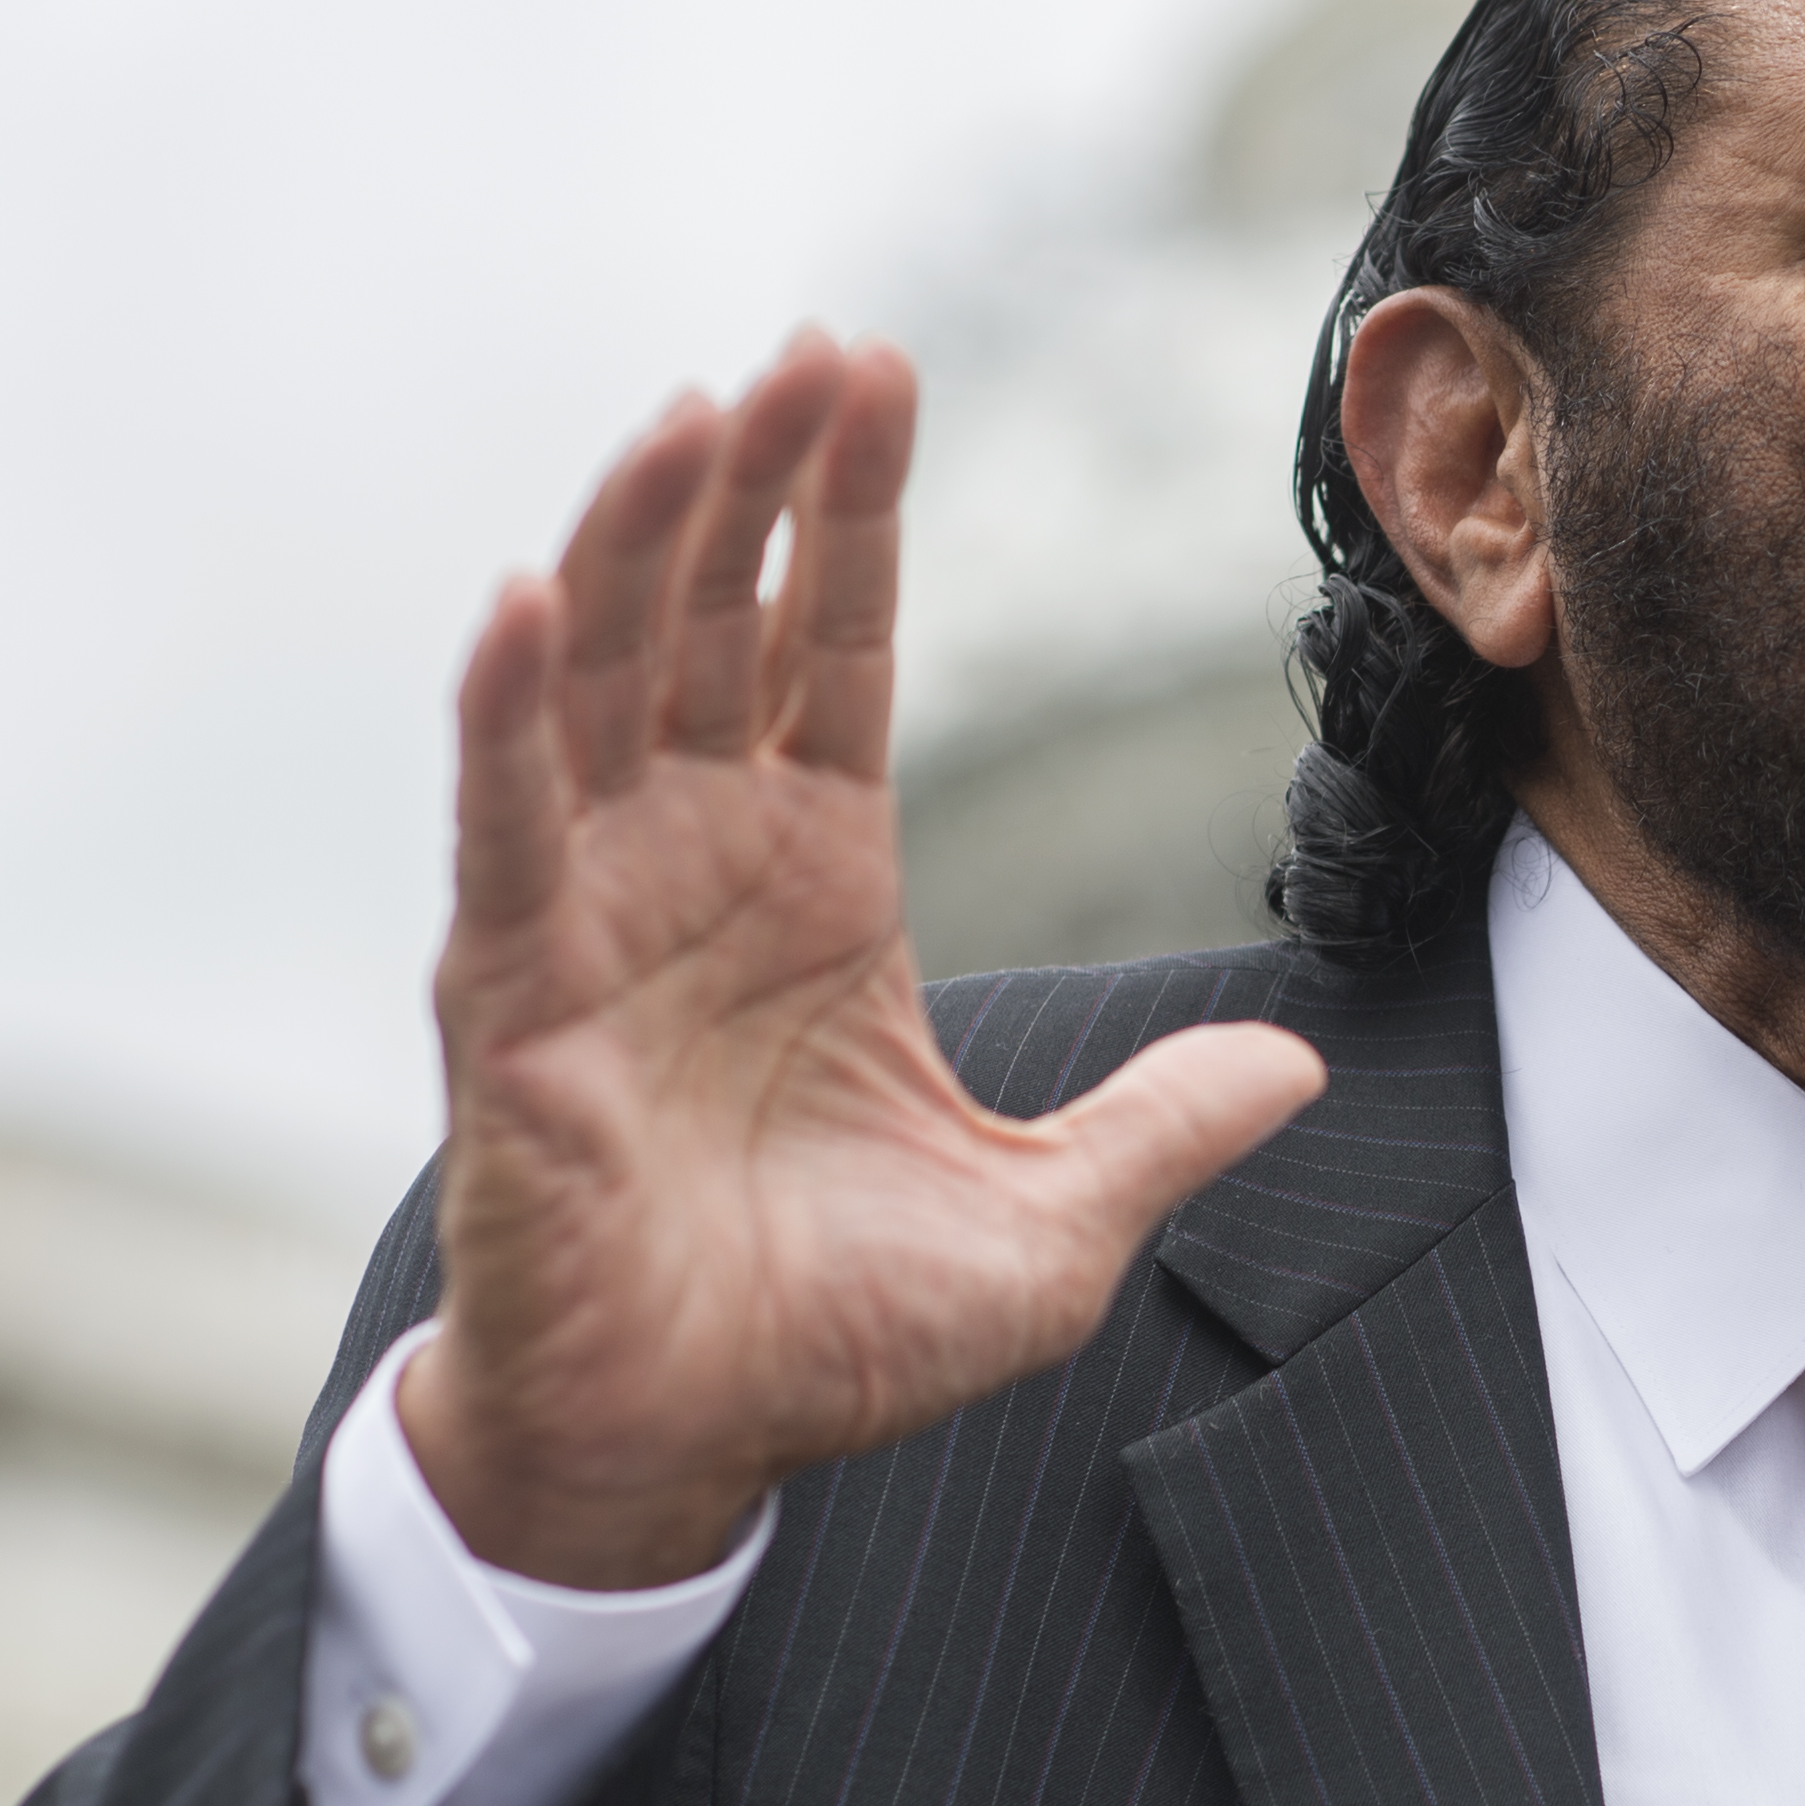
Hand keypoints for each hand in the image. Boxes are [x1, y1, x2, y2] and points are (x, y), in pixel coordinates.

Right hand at [402, 334, 1325, 1587]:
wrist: (680, 1458)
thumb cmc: (830, 1343)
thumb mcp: (1049, 1230)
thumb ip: (1162, 1130)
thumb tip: (1301, 1068)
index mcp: (813, 888)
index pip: (824, 656)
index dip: (845, 518)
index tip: (874, 373)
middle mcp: (690, 869)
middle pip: (712, 626)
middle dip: (753, 482)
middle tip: (807, 347)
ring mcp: (589, 919)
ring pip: (601, 685)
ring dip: (637, 544)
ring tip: (688, 411)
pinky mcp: (508, 998)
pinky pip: (503, 828)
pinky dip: (505, 711)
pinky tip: (527, 594)